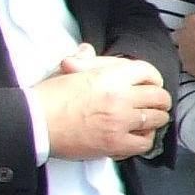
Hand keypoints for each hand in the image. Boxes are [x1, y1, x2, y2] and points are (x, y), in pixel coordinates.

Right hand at [36, 49, 170, 160]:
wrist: (34, 122)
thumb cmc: (48, 96)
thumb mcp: (67, 71)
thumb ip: (84, 60)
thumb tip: (88, 50)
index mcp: (110, 76)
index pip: (148, 72)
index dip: (152, 78)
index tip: (150, 84)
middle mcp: (120, 97)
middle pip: (159, 96)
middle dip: (159, 99)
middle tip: (154, 103)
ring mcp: (121, 122)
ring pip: (157, 119)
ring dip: (154, 119)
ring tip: (146, 120)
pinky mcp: (116, 144)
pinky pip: (145, 142)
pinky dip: (144, 139)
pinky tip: (136, 136)